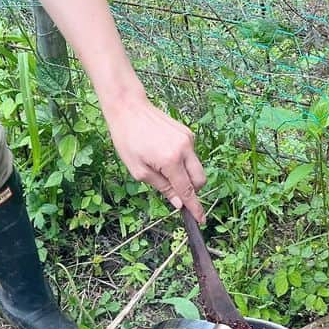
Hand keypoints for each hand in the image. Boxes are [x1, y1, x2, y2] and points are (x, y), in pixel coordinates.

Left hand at [103, 91, 206, 222]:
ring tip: (162, 167)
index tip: (201, 219)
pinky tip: (164, 154)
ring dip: (186, 175)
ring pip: (197, 168)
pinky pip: (191, 155)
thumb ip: (162, 187)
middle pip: (200, 180)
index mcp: (170, 161)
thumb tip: (178, 202)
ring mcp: (189, 139)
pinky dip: (183, 162)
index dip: (195, 207)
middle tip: (174, 191)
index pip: (187, 190)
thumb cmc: (128, 139)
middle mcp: (185, 149)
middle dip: (192, 190)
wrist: (129, 108)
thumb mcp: (139, 170)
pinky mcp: (188, 133)